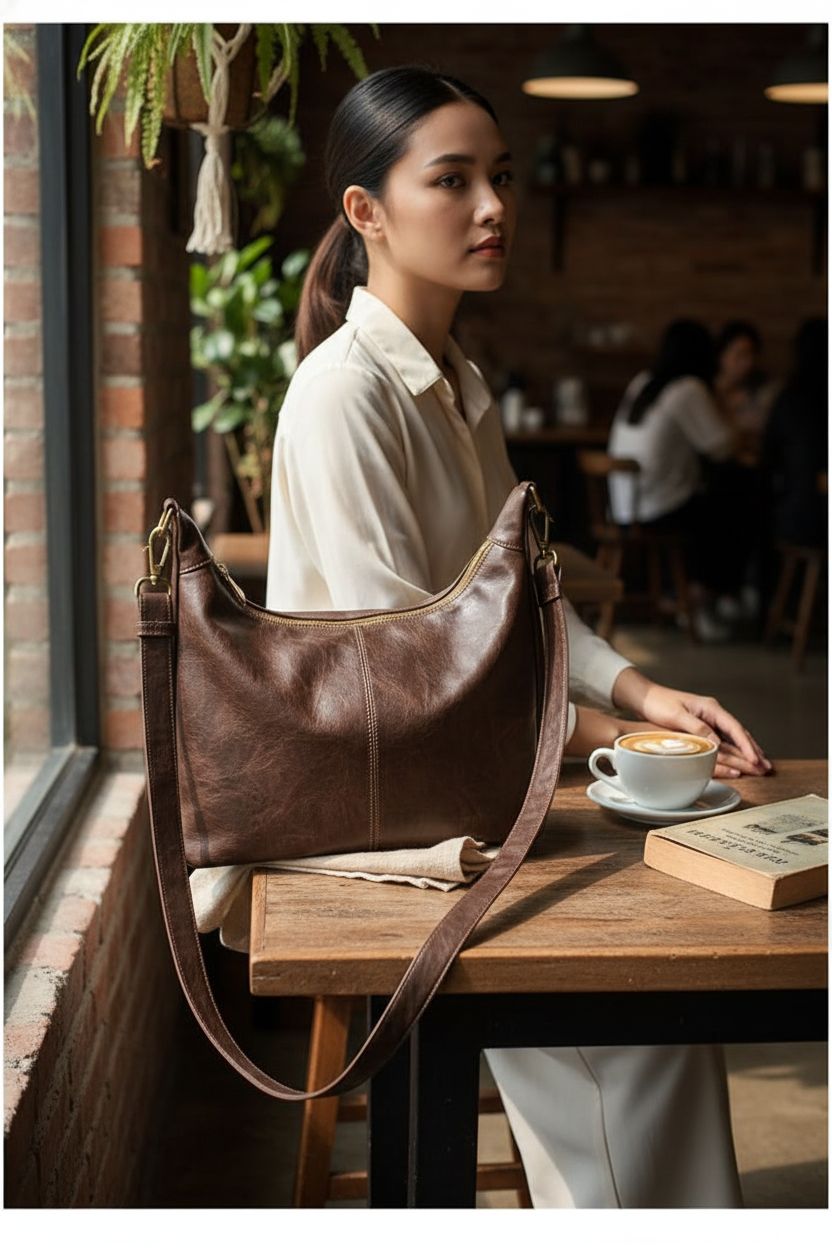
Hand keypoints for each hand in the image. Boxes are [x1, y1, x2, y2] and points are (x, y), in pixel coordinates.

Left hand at [611, 667, 772, 779]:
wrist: (646, 697)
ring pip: (733, 737)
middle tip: (766, 766)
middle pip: (739, 733)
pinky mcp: (703, 726)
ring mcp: (709, 719)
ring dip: (746, 751)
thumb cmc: (659, 704)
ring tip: (760, 765)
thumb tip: (716, 744)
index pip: (734, 728)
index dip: (746, 745)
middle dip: (753, 750)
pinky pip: (723, 740)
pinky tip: (740, 759)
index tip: (755, 759)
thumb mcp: (676, 715)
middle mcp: (713, 713)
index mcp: (710, 708)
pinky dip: (733, 750)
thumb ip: (697, 728)